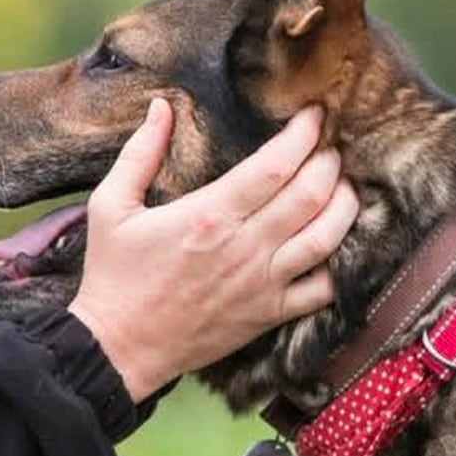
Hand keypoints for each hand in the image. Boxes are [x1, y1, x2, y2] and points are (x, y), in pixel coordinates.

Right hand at [67, 99, 357, 402]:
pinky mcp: (270, 313)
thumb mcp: (110, 207)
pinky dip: (342, 263)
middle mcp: (245, 247)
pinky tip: (339, 243)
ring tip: (343, 185)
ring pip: (328, 238)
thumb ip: (139, 154)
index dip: (303, 134)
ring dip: (345, 205)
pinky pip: (324, 288)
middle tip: (329, 146)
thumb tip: (161, 107)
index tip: (313, 114)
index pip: (276, 165)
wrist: (119, 347)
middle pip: (312, 194)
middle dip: (329, 162)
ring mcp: (263, 283)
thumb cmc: (112, 276)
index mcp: (209, 215)